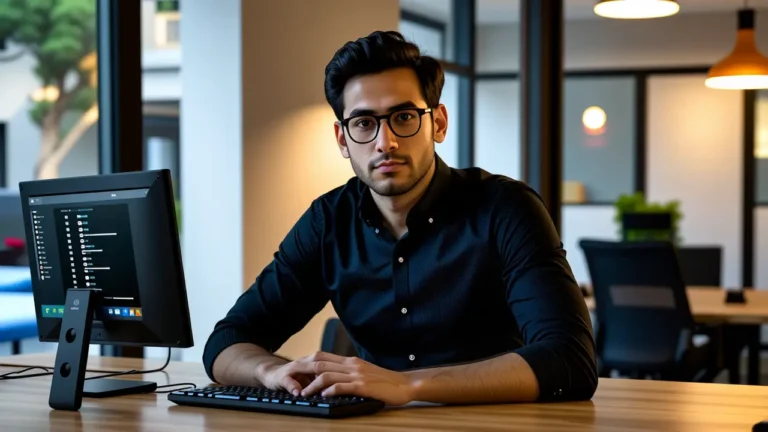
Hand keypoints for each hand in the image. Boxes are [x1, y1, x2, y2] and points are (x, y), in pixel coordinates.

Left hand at [299, 352, 414, 405]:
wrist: (404, 384)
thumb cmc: (385, 381)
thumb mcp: (364, 372)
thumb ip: (349, 372)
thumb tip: (333, 376)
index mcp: (351, 361)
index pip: (322, 356)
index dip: (306, 362)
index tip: (296, 370)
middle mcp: (352, 365)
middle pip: (320, 363)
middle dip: (302, 371)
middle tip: (291, 380)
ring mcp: (357, 375)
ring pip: (328, 375)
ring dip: (312, 385)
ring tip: (304, 393)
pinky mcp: (363, 386)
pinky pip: (342, 386)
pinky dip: (330, 390)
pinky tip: (323, 396)